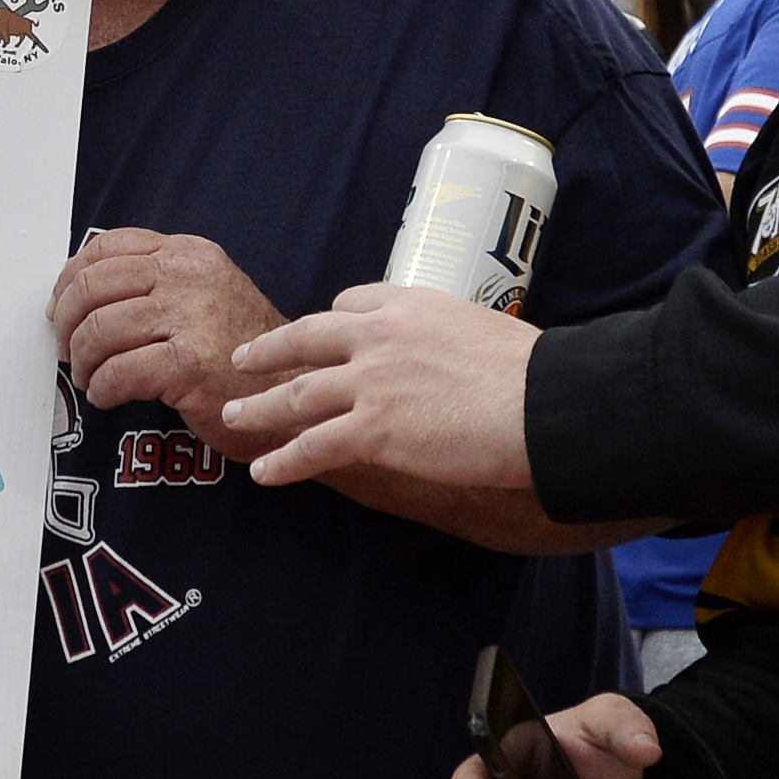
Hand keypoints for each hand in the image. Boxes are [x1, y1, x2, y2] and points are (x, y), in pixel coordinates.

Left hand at [48, 230, 287, 447]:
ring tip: (91, 378)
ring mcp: (190, 318)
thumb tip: (81, 291)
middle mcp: (188, 277)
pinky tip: (109, 396)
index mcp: (188, 254)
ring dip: (83, 362)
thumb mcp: (205, 293)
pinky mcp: (189, 364)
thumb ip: (155, 281)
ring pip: (99, 331)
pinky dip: (102, 389)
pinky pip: (117, 373)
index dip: (69, 279)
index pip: (105, 248)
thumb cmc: (240, 351)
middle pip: (92, 287)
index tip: (60, 308)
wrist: (291, 392)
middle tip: (68, 350)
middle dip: (68, 324)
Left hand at [221, 286, 540, 491]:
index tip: (313, 336)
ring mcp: (370, 383)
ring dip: (259, 408)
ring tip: (233, 417)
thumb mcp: (479, 328)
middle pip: (304, 340)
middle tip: (242, 359)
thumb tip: (452, 359)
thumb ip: (446, 338)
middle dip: (267, 351)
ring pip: (297, 395)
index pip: (347, 305)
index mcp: (407, 305)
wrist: (545, 404)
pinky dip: (284, 462)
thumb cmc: (533, 373)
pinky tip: (264, 473)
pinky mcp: (373, 430)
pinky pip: (313, 447)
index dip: (326, 324)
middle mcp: (378, 336)